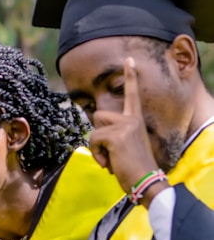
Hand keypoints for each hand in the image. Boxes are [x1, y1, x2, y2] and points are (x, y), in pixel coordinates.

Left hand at [88, 57, 158, 192]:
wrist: (146, 180)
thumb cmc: (134, 166)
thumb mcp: (125, 145)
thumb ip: (114, 134)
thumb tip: (96, 133)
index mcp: (135, 119)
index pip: (132, 94)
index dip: (130, 77)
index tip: (128, 60)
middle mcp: (131, 119)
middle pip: (98, 115)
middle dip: (97, 134)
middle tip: (110, 151)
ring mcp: (124, 126)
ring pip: (94, 129)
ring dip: (97, 147)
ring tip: (111, 158)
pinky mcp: (116, 136)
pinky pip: (93, 141)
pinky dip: (97, 155)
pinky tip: (109, 163)